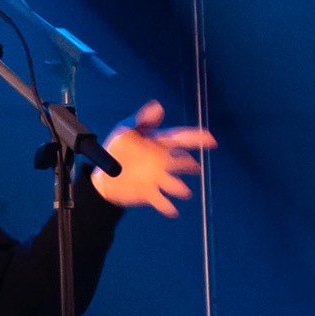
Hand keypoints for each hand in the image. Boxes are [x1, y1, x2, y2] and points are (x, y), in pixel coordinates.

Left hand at [89, 100, 215, 213]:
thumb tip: (159, 106)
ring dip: (180, 188)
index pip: (182, 139)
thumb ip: (142, 119)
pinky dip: (167, 206)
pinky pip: (162, 201)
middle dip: (188, 164)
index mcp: (160, 144)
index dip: (198, 138)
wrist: (103, 177)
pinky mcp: (149, 193)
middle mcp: (163, 162)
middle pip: (182, 162)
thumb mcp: (126, 130)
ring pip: (175, 184)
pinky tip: (172, 209)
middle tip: (192, 166)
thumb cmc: (117, 150)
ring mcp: (157, 179)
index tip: (211, 140)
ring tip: (184, 191)